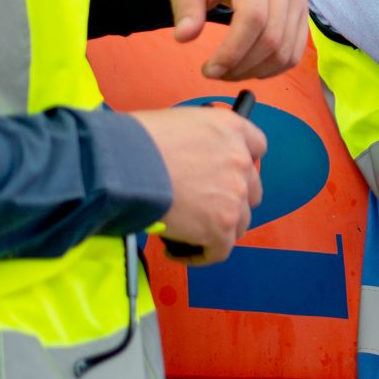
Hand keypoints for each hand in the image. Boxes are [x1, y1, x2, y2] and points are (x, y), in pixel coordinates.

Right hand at [131, 105, 264, 265]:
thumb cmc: (134, 141)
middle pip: (250, 189)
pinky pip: (220, 250)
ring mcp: (235, 194)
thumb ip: (197, 142)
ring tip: (189, 232)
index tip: (226, 174)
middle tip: (203, 207)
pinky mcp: (222, 225)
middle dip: (231, 199)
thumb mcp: (176, 123)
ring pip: (239, 221)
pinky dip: (200, 255)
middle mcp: (240, 160)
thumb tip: (190, 163)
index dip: (240, 164)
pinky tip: (178, 252)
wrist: (121, 164)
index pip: (256, 146)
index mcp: (230, 128)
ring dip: (217, 228)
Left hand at [167, 0, 307, 81]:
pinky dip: (274, 66)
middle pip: (272, 36)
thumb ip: (186, 8)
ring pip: (286, 47)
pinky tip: (250, 67)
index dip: (233, 50)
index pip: (253, 16)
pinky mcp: (302, 7)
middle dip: (242, 65)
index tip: (210, 69)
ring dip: (258, 70)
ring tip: (230, 72)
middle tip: (215, 74)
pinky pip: (295, 47)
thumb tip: (184, 37)